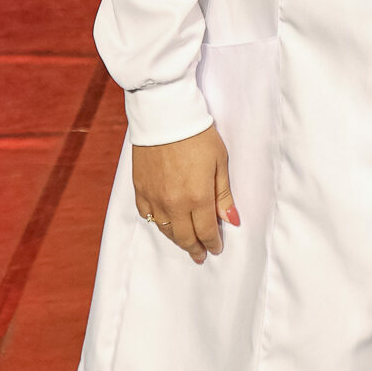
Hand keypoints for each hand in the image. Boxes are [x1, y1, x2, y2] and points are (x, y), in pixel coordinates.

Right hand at [131, 125, 238, 262]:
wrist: (165, 115)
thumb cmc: (198, 135)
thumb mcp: (220, 162)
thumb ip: (223, 194)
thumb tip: (231, 220)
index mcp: (198, 197)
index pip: (207, 231)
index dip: (213, 243)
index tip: (217, 248)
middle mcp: (174, 204)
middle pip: (185, 237)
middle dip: (195, 248)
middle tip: (201, 255)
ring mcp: (155, 198)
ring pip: (165, 230)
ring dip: (177, 239)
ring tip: (185, 243)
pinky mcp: (140, 189)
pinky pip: (148, 215)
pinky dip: (158, 223)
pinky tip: (164, 224)